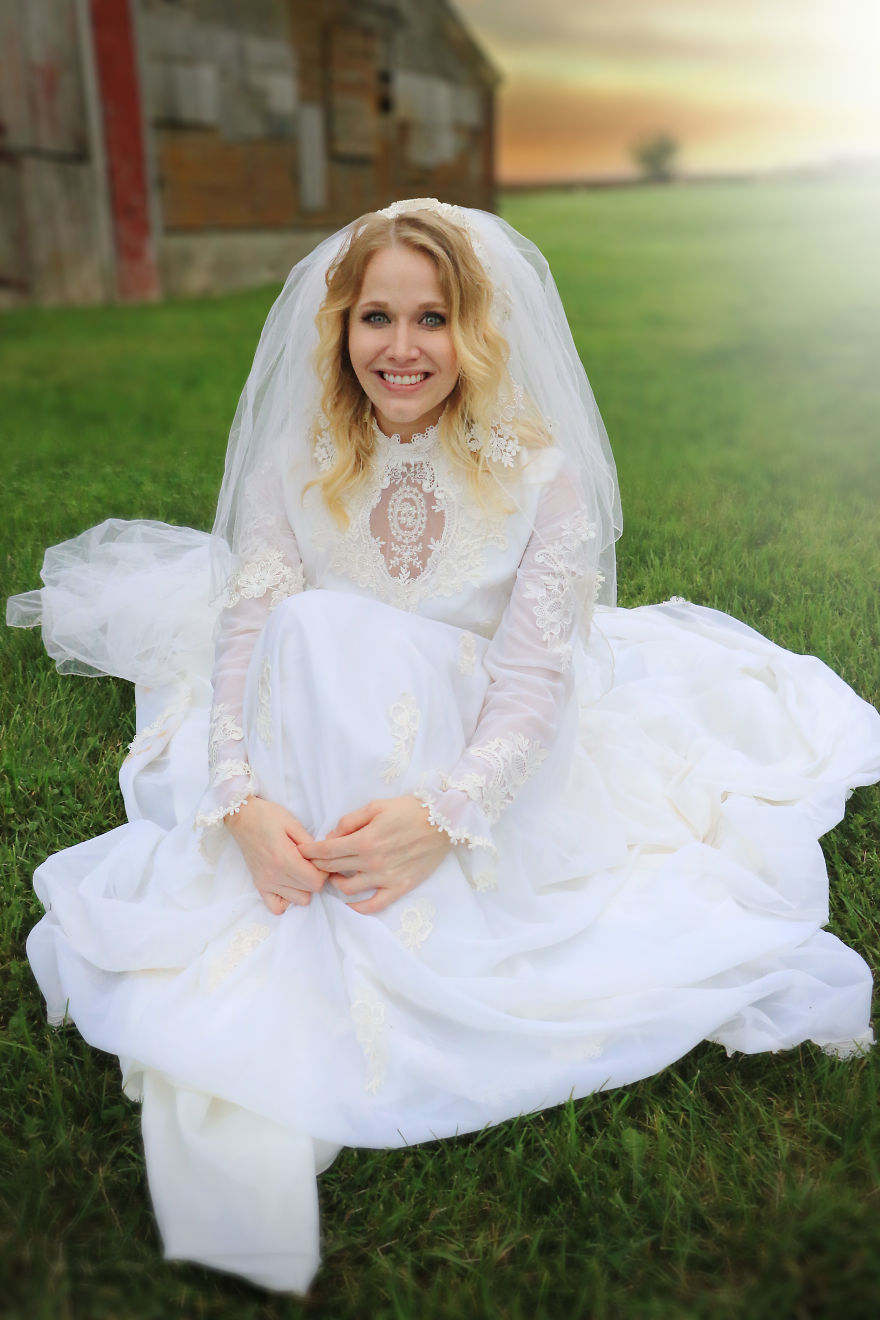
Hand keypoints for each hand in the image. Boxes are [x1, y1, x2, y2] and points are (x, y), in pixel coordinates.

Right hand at [225, 797, 325, 914]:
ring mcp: (266, 883)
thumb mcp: (293, 824)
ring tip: (299, 870)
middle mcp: (274, 875)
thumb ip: (310, 844)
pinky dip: (286, 899)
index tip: (319, 859)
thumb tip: (323, 859)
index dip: (324, 871)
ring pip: (298, 900)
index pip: (316, 882)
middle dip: (316, 877)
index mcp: (285, 859)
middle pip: (310, 891)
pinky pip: (277, 907)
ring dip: (304, 887)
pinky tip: (289, 883)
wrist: (242, 817)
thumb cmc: (268, 816)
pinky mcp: (259, 885)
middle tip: (310, 861)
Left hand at [300, 795, 449, 914]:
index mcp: (364, 840)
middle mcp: (372, 862)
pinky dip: (359, 907)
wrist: (444, 821)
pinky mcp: (399, 887)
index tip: (300, 853)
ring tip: (334, 876)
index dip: (309, 853)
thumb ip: (350, 821)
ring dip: (336, 883)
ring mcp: (385, 877)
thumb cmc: (409, 809)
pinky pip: (374, 905)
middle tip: (312, 863)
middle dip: (318, 866)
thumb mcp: (376, 807)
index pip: (326, 851)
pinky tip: (350, 902)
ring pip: (348, 888)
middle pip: (333, 869)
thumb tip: (331, 836)